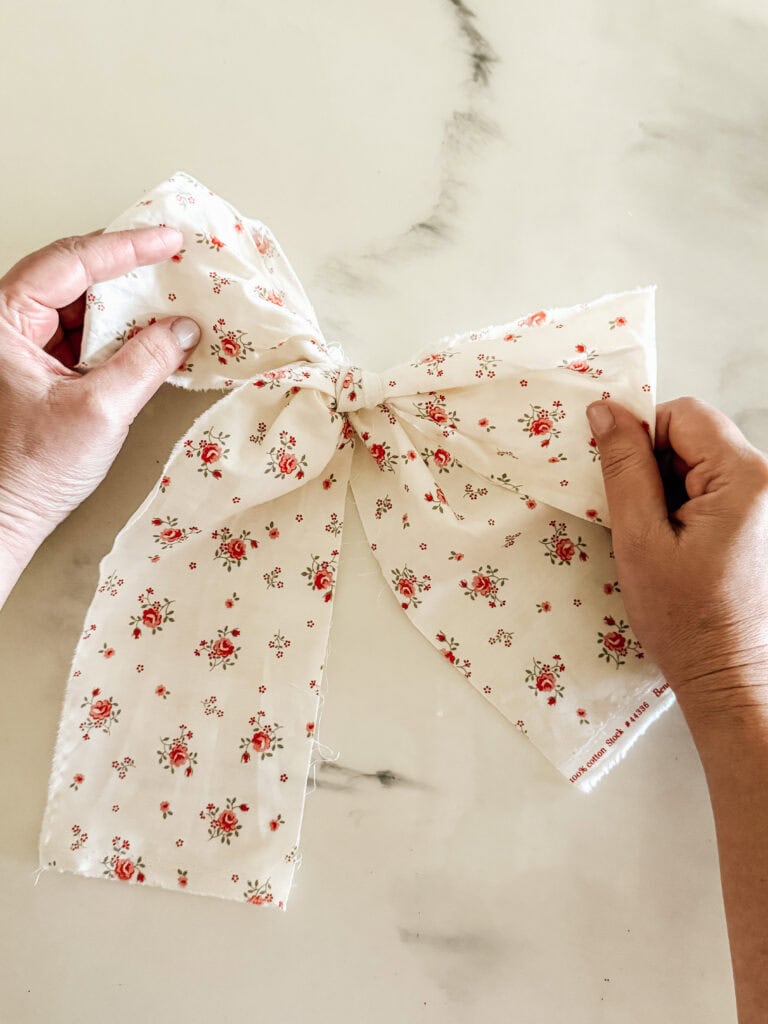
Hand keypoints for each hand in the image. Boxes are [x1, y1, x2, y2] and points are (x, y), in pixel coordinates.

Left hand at [0, 227, 200, 600]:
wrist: (5, 515)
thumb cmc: (30, 470)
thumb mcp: (100, 411)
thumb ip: (145, 363)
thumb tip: (181, 331)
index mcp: (2, 321)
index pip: (70, 264)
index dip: (125, 248)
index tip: (167, 241)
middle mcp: (5, 324)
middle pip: (73, 277)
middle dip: (127, 271)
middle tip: (172, 261)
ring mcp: (20, 345)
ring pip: (80, 306)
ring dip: (125, 306)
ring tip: (169, 302)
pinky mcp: (37, 367)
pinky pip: (81, 335)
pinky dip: (116, 335)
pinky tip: (148, 338)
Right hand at [586, 395, 767, 721]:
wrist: (726, 672)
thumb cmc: (683, 616)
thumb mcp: (639, 537)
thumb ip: (623, 467)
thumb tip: (606, 411)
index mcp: (743, 477)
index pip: (683, 414)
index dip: (642, 435)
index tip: (620, 478)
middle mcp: (763, 479)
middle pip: (693, 434)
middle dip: (653, 464)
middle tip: (636, 517)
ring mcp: (763, 499)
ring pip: (696, 460)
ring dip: (664, 487)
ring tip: (656, 537)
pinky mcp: (755, 517)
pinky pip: (708, 485)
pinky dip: (679, 503)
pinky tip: (671, 542)